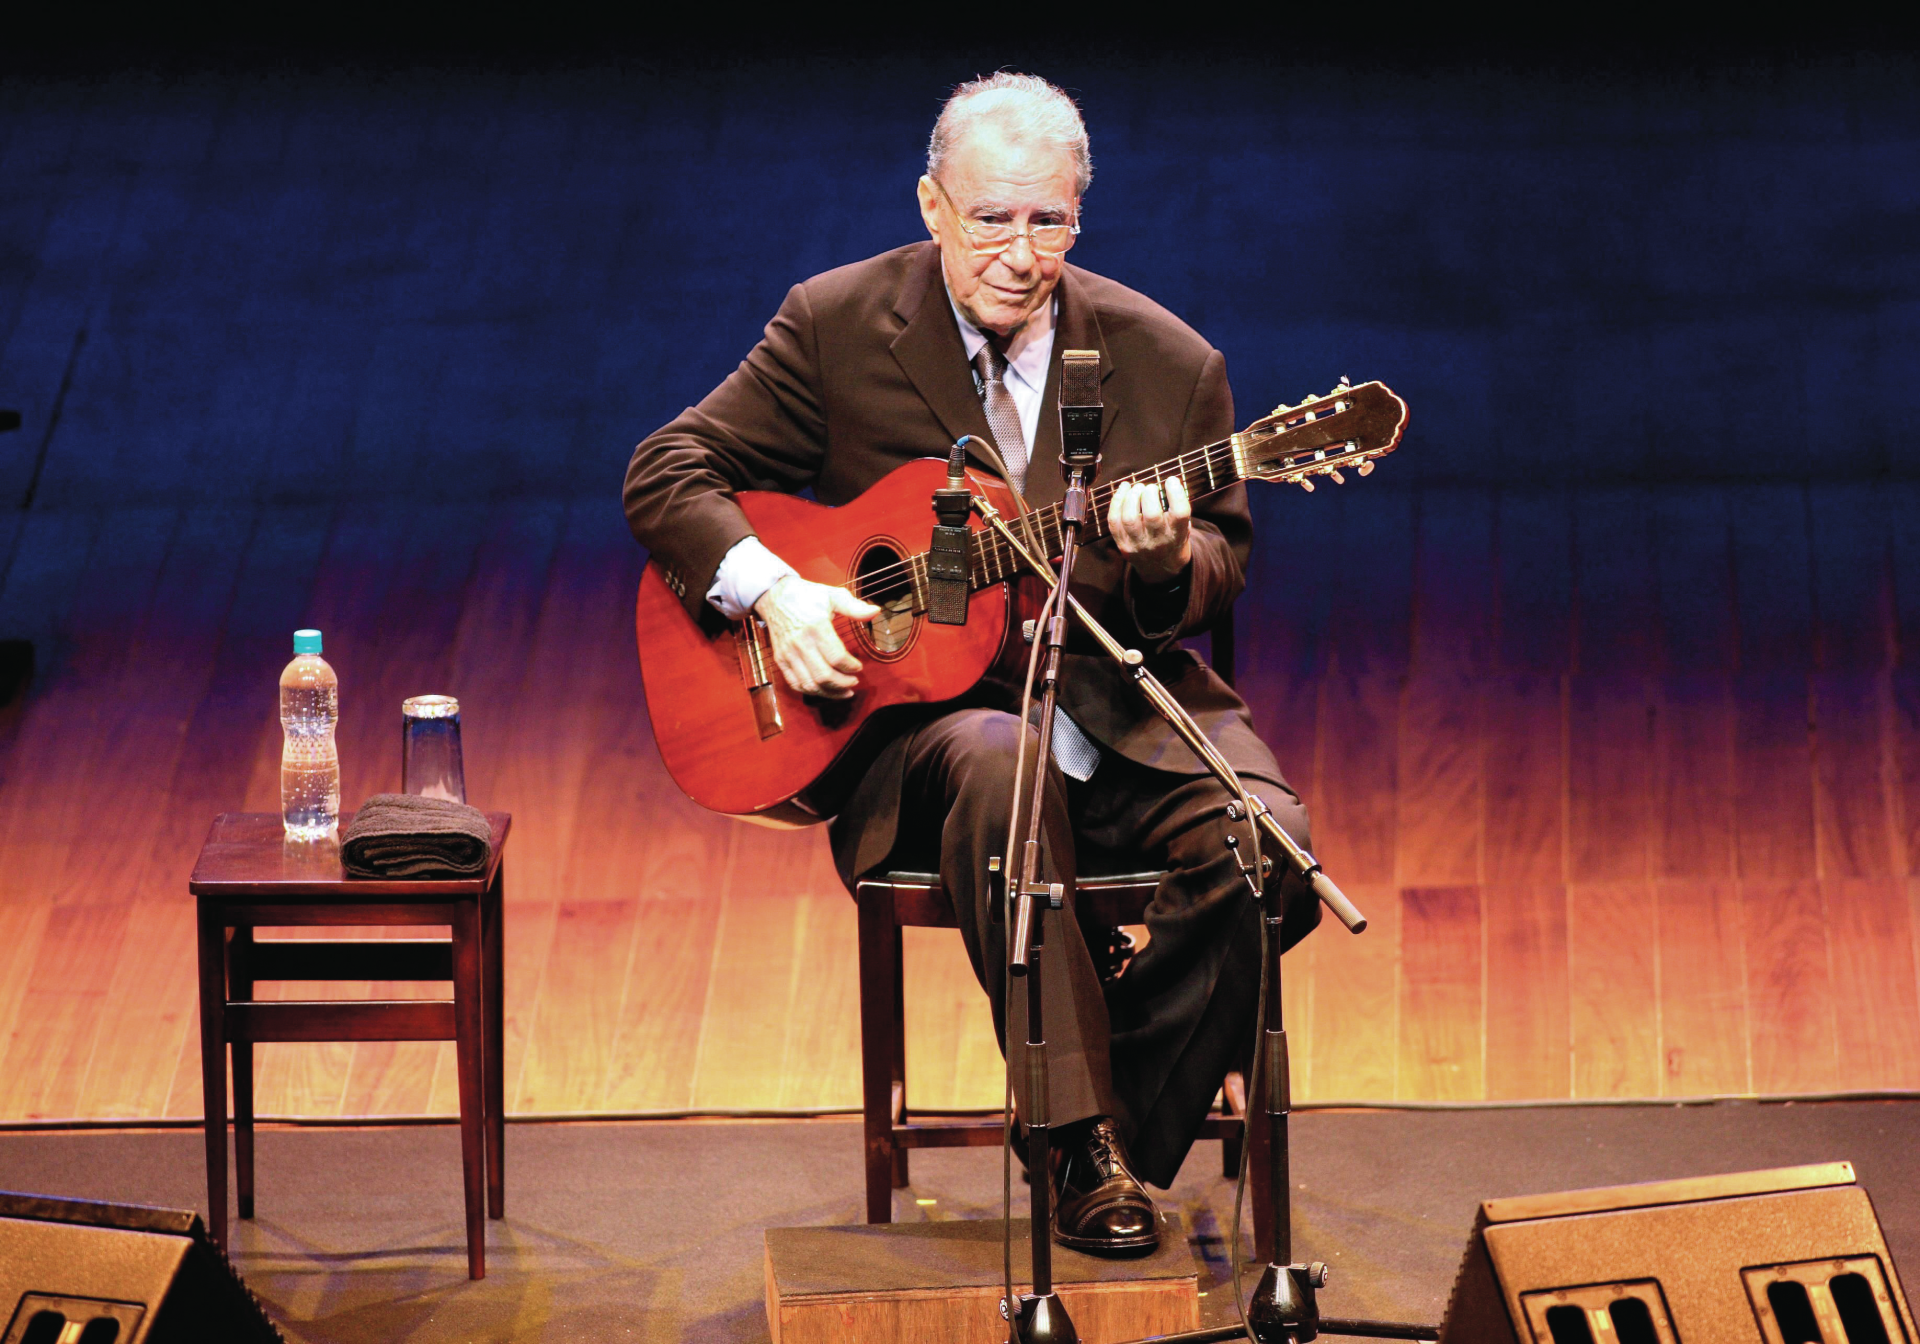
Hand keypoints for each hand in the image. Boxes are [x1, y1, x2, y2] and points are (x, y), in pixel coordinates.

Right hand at [753, 575, 879, 698]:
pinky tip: (825, 690)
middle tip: (854, 682)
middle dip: (843, 683)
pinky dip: (812, 691)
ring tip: (844, 691)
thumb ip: (855, 607)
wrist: (774, 596)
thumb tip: (876, 611)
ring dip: (830, 693)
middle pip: (824, 675)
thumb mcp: (832, 595)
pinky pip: (795, 684)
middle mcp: (800, 643)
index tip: (859, 666)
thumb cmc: (806, 595)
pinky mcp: (780, 660)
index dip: (851, 667)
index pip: (836, 657)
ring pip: (810, 684)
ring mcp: (788, 654)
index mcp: (816, 627)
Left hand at [1107, 477, 1191, 583]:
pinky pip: (1114, 521)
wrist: (1161, 569)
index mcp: (1178, 535)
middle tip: (1150, 487)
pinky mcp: (1123, 544)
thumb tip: (1168, 482)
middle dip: (1149, 494)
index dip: (1176, 493)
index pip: (1180, 513)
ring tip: (1137, 488)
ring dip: (1132, 497)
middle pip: (1152, 515)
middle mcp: (1158, 542)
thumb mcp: (1184, 526)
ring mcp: (1138, 544)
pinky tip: (1124, 490)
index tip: (1171, 480)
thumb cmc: (1173, 539)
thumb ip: (1177, 508)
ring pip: (1129, 518)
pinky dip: (1116, 502)